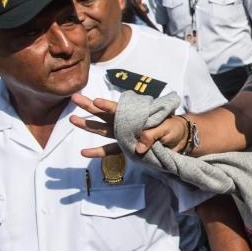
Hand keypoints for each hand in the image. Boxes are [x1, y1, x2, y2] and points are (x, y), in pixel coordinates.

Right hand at [70, 94, 188, 155]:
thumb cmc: (173, 129)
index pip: (119, 108)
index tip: (96, 100)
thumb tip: (137, 149)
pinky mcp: (126, 148)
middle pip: (104, 114)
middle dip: (89, 106)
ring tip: (72, 119)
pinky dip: (97, 152)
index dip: (107, 105)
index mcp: (136, 114)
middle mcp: (127, 123)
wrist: (179, 140)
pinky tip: (83, 152)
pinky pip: (109, 151)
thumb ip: (151, 135)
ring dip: (87, 125)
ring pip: (102, 130)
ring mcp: (124, 135)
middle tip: (74, 98)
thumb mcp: (166, 129)